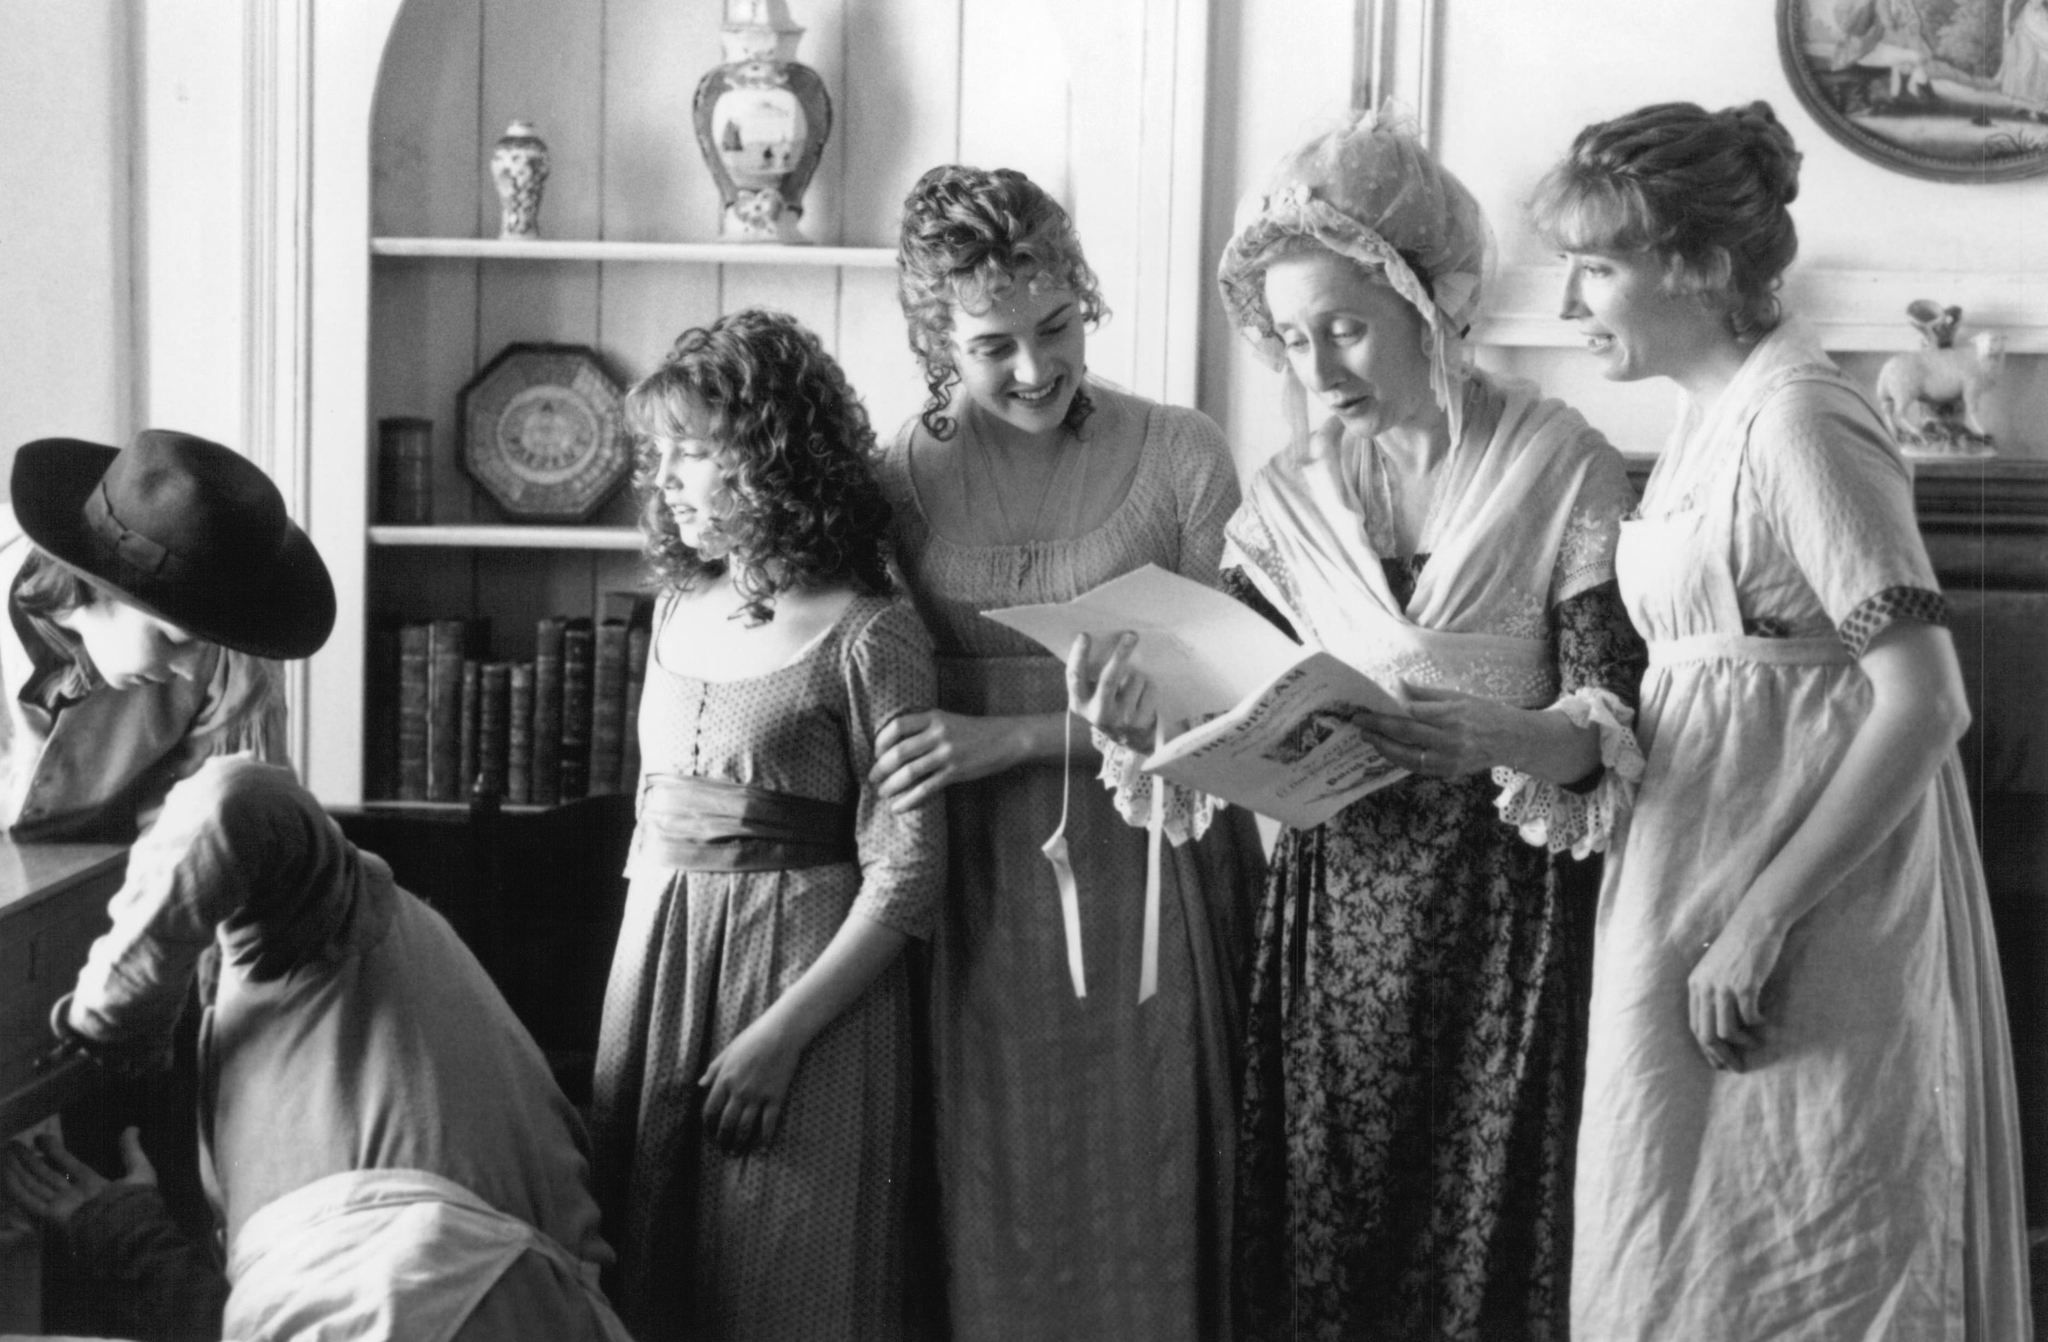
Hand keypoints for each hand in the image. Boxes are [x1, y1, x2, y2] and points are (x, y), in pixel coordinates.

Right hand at [1, 1126, 155, 1229]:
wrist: (127, 1230)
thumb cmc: (134, 1203)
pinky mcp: (49, 1216)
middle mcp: (73, 1195)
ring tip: (6, 1151)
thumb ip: (132, 1150)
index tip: (40, 1138)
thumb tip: (133, 1128)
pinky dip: (16, 1186)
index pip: (68, 1164)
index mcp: (93, 1185)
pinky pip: (28, 1199)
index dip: (55, 1150)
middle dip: (30, 1160)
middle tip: (14, 1144)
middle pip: (46, 1174)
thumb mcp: (139, 1171)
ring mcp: (60, 1206)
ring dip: (19, 1169)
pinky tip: (6, 1173)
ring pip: (34, 1183)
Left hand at [699, 1016, 805, 1153]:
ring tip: (737, 1153)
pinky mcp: (775, 1097)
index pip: (710, 1110)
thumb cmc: (753, 1038)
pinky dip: (765, 1139)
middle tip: (724, 1150)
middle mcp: (739, 1092)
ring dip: (739, 1143)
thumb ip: (713, 1070)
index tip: (709, 1134)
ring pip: (745, 1127)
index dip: (708, 1126)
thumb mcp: (727, 1052)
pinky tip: (762, 1149)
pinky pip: (769, 1123)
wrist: (781, 1033)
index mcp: (724, 1080)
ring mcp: (758, 1096)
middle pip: (727, 1123)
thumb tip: (700, 1085)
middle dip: (723, 1140)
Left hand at [869, 710, 1020, 811]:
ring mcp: (947, 753)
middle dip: (881, 768)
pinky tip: (899, 807)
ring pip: (909, 772)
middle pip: (899, 752)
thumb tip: (897, 747)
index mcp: (933, 717)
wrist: (1007, 738)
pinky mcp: (956, 772)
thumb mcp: (948, 721)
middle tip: (873, 778)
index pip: (897, 726)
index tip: (876, 753)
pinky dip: (908, 800)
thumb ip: (925, 728)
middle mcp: (938, 734)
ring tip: (883, 794)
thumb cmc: (975, 731)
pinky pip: (926, 789)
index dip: (881, 741)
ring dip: (891, 786)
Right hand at [1065, 633, 1157, 750]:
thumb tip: (1098, 640)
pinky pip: (1150, 689)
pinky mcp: (1140, 721)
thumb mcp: (1090, 695)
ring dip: (1138, 672)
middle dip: (1120, 654)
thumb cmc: (1105, 703)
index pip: (1075, 676)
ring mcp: (1120, 719)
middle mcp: (1098, 713)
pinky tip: (1142, 693)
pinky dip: (1149, 684)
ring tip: (1133, 680)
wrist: (1126, 737)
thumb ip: (1089, 674)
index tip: (1085, 635)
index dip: (1078, 655)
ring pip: (1135, 680)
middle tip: (1131, 635)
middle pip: (1109, 679)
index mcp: (1079, 703)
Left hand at [1345, 684, 1517, 777]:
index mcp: (1452, 715)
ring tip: (1368, 738)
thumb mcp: (1458, 696)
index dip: (1385, 714)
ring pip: (1409, 756)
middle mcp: (1451, 739)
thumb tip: (1397, 685)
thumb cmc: (1485, 712)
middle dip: (1378, 729)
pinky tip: (1387, 751)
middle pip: (1407, 735)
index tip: (1366, 709)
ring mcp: (1450, 759)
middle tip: (1358, 723)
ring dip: (1384, 748)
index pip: (1411, 715)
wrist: (1513, 739)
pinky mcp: (1450, 772)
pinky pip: (1418, 768)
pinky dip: (1400, 760)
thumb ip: (1426, 694)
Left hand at [1686, 912, 1786, 1071]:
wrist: (1755, 924)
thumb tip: (1723, 1028)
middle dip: (1721, 1056)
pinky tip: (1765, 1023)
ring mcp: (1724, 986)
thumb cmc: (1739, 948)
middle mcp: (1705, 987)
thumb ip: (1714, 993)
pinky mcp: (1745, 985)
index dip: (1707, 1050)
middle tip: (1737, 1067)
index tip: (1719, 1063)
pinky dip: (1758, 1026)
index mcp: (1695, 985)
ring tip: (1755, 1044)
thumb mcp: (1716, 970)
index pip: (1695, 1027)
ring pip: (1726, 1031)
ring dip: (1743, 1043)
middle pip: (1707, 1035)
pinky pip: (1749, 1018)